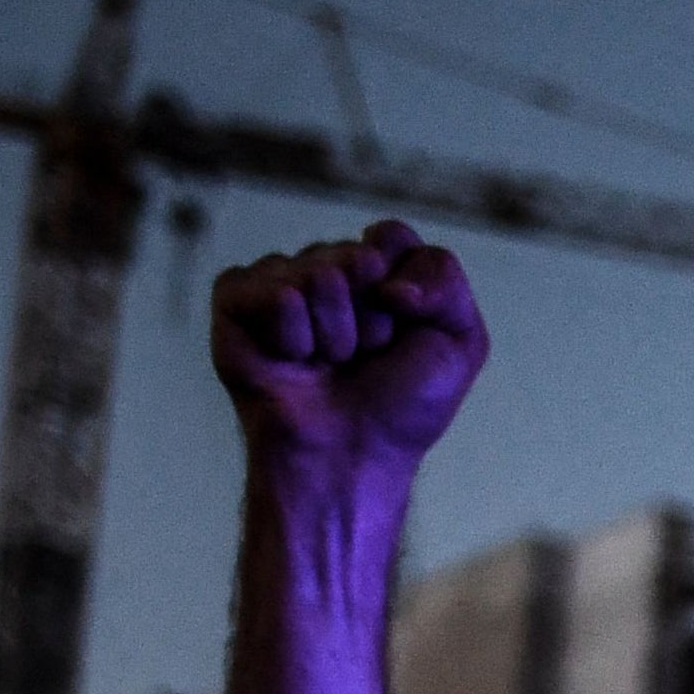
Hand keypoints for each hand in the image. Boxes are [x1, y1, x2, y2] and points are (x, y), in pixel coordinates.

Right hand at [211, 222, 487, 474]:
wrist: (351, 457)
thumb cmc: (401, 408)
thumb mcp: (459, 339)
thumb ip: (443, 275)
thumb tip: (376, 257)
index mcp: (373, 272)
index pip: (391, 236)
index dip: (405, 290)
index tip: (401, 333)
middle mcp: (323, 269)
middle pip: (358, 255)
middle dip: (374, 319)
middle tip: (361, 359)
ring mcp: (277, 282)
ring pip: (318, 274)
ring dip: (336, 335)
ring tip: (327, 366)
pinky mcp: (235, 301)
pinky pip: (276, 294)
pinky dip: (294, 336)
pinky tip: (292, 362)